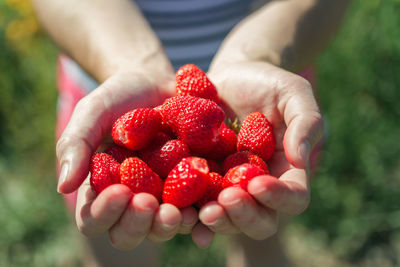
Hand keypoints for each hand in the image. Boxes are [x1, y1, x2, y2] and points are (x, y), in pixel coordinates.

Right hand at [56, 69, 198, 248]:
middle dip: (137, 224)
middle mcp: (130, 200)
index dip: (105, 213)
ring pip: (160, 229)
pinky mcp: (189, 190)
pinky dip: (198, 219)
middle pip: (128, 233)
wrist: (157, 83)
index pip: (94, 218)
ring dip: (167, 226)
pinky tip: (204, 210)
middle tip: (150, 204)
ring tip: (178, 213)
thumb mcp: (92, 114)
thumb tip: (63, 188)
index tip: (121, 192)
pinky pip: (193, 212)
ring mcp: (160, 198)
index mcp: (101, 189)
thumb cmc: (119, 97)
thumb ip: (75, 146)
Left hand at [198, 61, 323, 238]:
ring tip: (203, 213)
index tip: (256, 183)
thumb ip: (305, 123)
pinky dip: (190, 215)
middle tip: (226, 201)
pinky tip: (178, 213)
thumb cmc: (268, 84)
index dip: (278, 197)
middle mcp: (258, 186)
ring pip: (228, 219)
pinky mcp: (202, 180)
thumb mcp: (293, 94)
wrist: (231, 78)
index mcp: (286, 171)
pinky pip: (197, 204)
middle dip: (244, 216)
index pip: (292, 197)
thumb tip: (299, 160)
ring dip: (217, 221)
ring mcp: (228, 186)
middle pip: (260, 220)